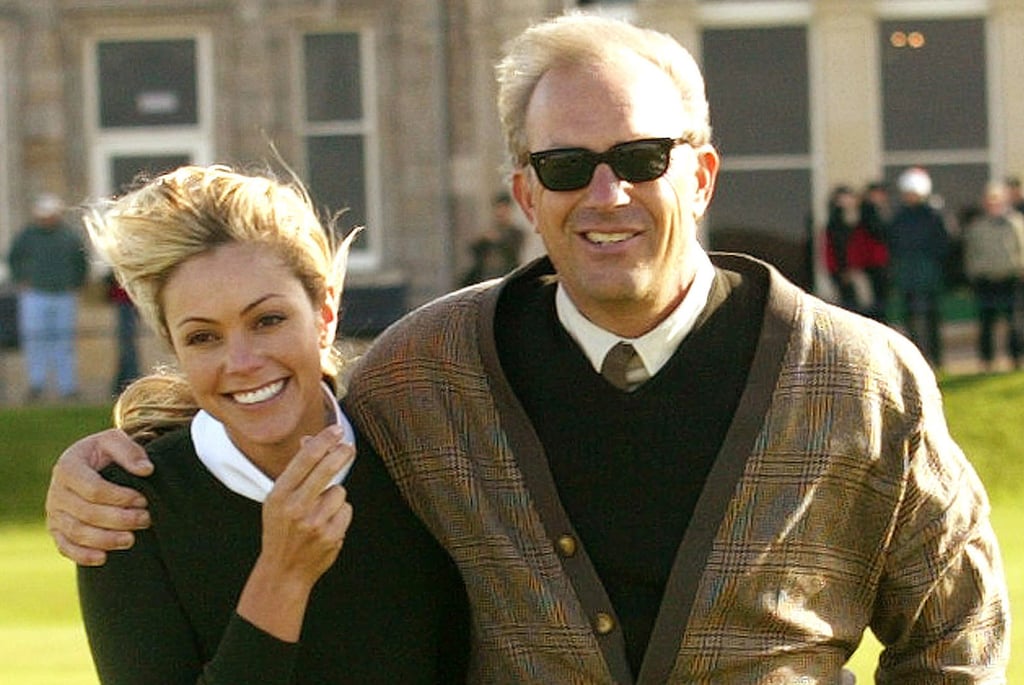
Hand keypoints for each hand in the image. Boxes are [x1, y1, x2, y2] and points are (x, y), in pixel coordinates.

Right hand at [45, 429, 152, 565]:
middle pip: (86, 513)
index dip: (120, 497)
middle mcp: (56, 491)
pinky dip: (82, 555)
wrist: (90, 464)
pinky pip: (64, 546)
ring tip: (131, 539)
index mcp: (68, 467)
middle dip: (119, 519)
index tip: (143, 500)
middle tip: (145, 519)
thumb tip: (146, 470)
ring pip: (76, 532)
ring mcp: (54, 512)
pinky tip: (103, 558)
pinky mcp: (56, 529)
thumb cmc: (105, 452)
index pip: (93, 488)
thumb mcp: (115, 441)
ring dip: (105, 539)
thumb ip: (130, 451)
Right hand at [260, 425, 354, 583]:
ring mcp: (315, 523)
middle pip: (327, 469)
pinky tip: (326, 526)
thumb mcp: (278, 498)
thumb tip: (310, 440)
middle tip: (349, 447)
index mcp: (279, 495)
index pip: (305, 458)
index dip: (324, 440)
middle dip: (341, 453)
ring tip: (319, 512)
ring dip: (334, 497)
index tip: (336, 430)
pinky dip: (340, 515)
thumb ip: (296, 470)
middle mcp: (296, 507)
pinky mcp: (331, 536)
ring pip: (339, 492)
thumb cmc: (281, 529)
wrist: (283, 570)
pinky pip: (346, 510)